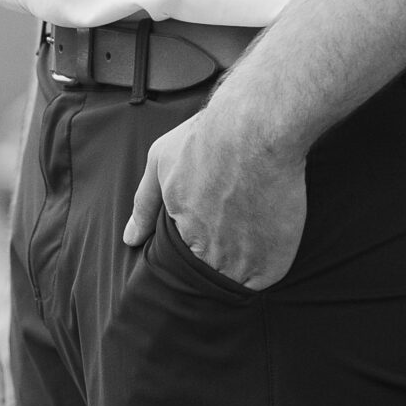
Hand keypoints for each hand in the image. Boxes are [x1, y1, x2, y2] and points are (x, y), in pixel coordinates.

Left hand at [123, 81, 308, 288]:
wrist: (256, 127)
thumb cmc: (207, 139)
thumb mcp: (161, 163)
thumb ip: (144, 206)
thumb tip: (130, 238)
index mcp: (182, 240)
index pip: (185, 262)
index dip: (197, 244)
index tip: (210, 221)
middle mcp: (211, 258)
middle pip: (213, 273)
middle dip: (219, 255)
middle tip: (233, 220)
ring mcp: (245, 262)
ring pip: (240, 279)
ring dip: (244, 260)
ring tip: (251, 225)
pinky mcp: (275, 260)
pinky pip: (268, 275)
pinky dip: (268, 260)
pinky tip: (268, 231)